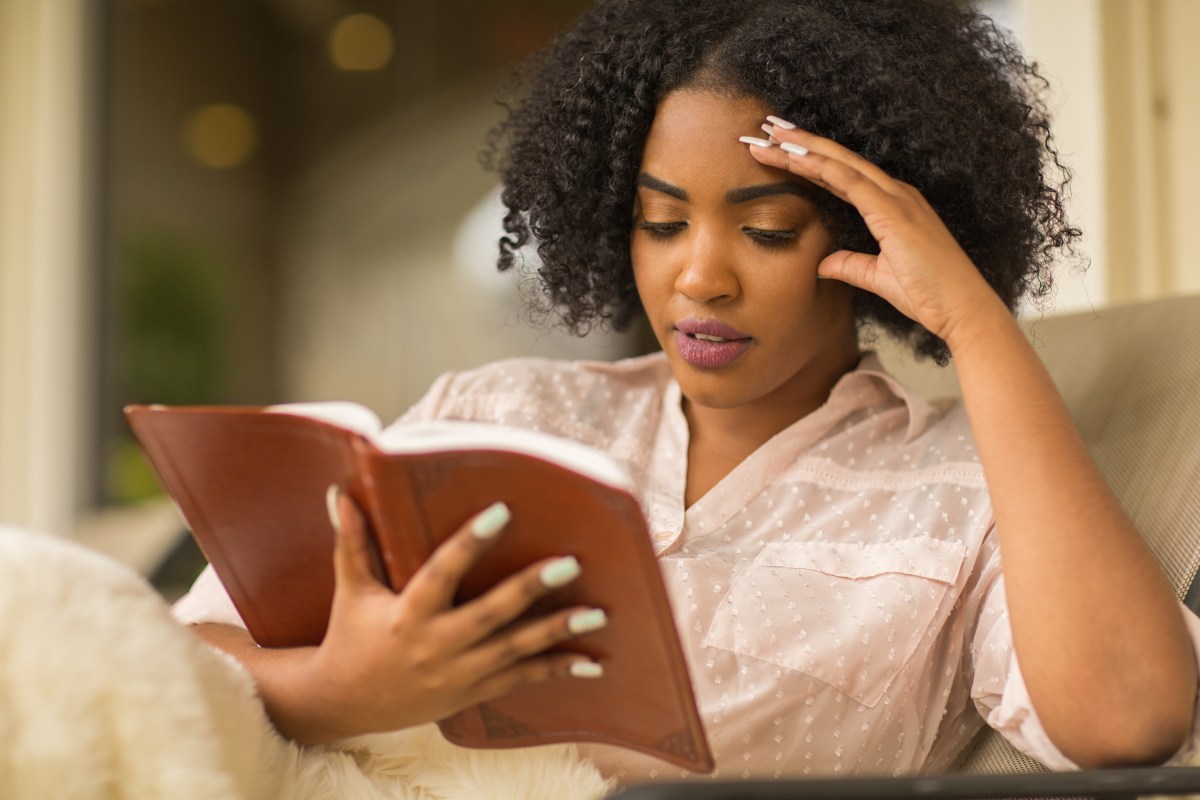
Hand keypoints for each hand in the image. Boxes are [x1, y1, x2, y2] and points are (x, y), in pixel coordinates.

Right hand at [298, 488, 605, 740]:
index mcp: (407, 614)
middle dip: (530, 590)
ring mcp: (458, 674)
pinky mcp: (472, 693)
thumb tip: (339, 492)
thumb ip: (353, 541)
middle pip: (490, 616)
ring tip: (597, 614)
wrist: (346, 704)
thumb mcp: (352, 589)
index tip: (501, 511)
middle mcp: (435, 646)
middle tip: (570, 565)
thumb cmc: (351, 635)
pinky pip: (520, 681)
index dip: (470, 543)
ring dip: (557, 632)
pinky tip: (592, 662)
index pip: (441, 573)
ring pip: (514, 651)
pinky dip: (556, 670)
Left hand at [747, 119, 1006, 345]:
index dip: (810, 160)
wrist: (962, 308)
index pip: (841, 175)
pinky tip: (796, 156)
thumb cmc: (929, 294)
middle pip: (838, 160)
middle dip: (801, 142)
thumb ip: (851, 266)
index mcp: (892, 206)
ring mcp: (897, 198)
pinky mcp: (894, 212)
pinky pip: (851, 181)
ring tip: (771, 133)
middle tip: (767, 126)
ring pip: (840, 163)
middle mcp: (895, 194)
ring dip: (804, 147)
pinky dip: (822, 166)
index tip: (779, 148)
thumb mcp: (878, 278)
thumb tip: (824, 263)